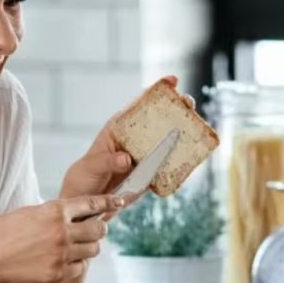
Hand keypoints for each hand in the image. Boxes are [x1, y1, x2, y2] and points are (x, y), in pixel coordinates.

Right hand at [0, 195, 124, 282]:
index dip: (108, 202)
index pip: (92, 204)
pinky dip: (76, 264)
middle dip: (98, 228)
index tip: (119, 202)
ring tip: (74, 246)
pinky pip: (80, 268)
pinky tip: (62, 261)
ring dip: (88, 247)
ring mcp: (61, 254)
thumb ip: (52, 213)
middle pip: (99, 229)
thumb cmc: (1, 232)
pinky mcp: (57, 273)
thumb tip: (72, 213)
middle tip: (92, 230)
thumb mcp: (28, 212)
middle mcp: (62, 231)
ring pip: (93, 250)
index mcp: (54, 211)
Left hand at [61, 75, 186, 207]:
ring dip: (184, 134)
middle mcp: (135, 138)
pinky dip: (181, 161)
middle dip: (177, 109)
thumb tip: (127, 159)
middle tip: (188, 104)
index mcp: (119, 128)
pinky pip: (169, 166)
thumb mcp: (92, 166)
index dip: (156, 90)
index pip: (139, 105)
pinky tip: (193, 157)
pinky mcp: (152, 174)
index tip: (172, 80)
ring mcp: (145, 155)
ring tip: (198, 128)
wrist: (87, 202)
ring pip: (168, 140)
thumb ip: (107, 161)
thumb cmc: (85, 176)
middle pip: (159, 119)